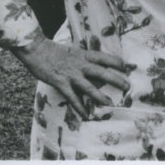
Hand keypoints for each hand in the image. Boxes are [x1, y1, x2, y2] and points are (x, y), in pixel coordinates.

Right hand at [13, 37, 130, 118]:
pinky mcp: (61, 83)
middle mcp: (80, 64)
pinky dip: (79, 107)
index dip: (117, 62)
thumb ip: (82, 59)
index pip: (104, 57)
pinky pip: (72, 97)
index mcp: (84, 55)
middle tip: (127, 87)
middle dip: (116, 80)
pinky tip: (85, 115)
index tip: (127, 67)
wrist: (36, 49)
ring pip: (89, 87)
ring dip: (100, 96)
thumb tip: (92, 66)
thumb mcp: (72, 51)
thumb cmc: (54, 50)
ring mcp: (71, 75)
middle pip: (102, 73)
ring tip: (110, 104)